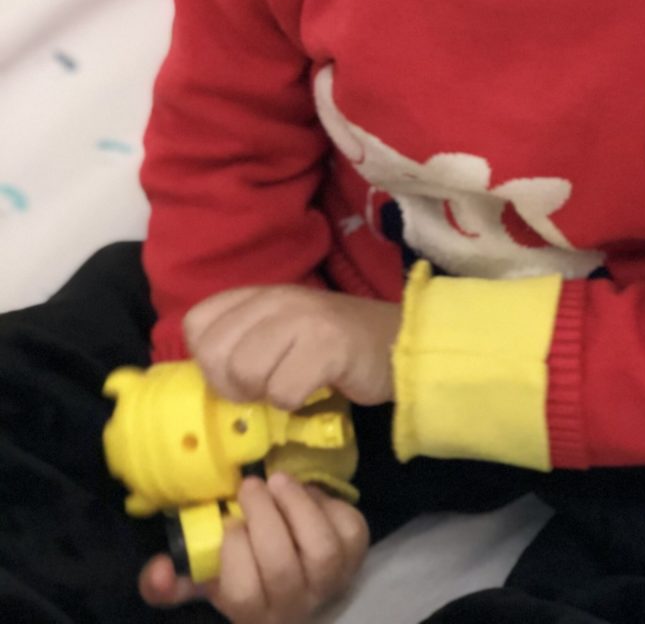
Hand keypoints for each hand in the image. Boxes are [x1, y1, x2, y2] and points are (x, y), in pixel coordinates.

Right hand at [139, 472, 368, 621]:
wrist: (302, 571)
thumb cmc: (248, 570)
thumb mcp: (208, 576)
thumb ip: (172, 580)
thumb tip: (157, 573)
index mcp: (254, 613)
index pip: (244, 594)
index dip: (234, 552)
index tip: (228, 521)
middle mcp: (295, 606)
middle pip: (282, 568)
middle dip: (264, 519)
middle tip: (249, 486)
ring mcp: (332, 581)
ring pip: (322, 550)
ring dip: (298, 507)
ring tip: (278, 481)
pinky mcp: (356, 554)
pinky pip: (349, 528)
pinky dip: (327, 503)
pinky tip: (305, 492)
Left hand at [183, 285, 401, 408]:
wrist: (396, 342)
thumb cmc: (331, 344)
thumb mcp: (280, 329)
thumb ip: (243, 339)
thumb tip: (205, 375)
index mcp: (260, 293)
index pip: (197, 323)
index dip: (208, 357)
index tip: (237, 369)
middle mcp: (278, 299)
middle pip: (216, 355)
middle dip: (233, 385)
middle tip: (263, 386)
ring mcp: (304, 320)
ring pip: (246, 372)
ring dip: (264, 393)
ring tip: (288, 385)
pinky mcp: (328, 347)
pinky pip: (283, 392)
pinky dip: (293, 403)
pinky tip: (311, 389)